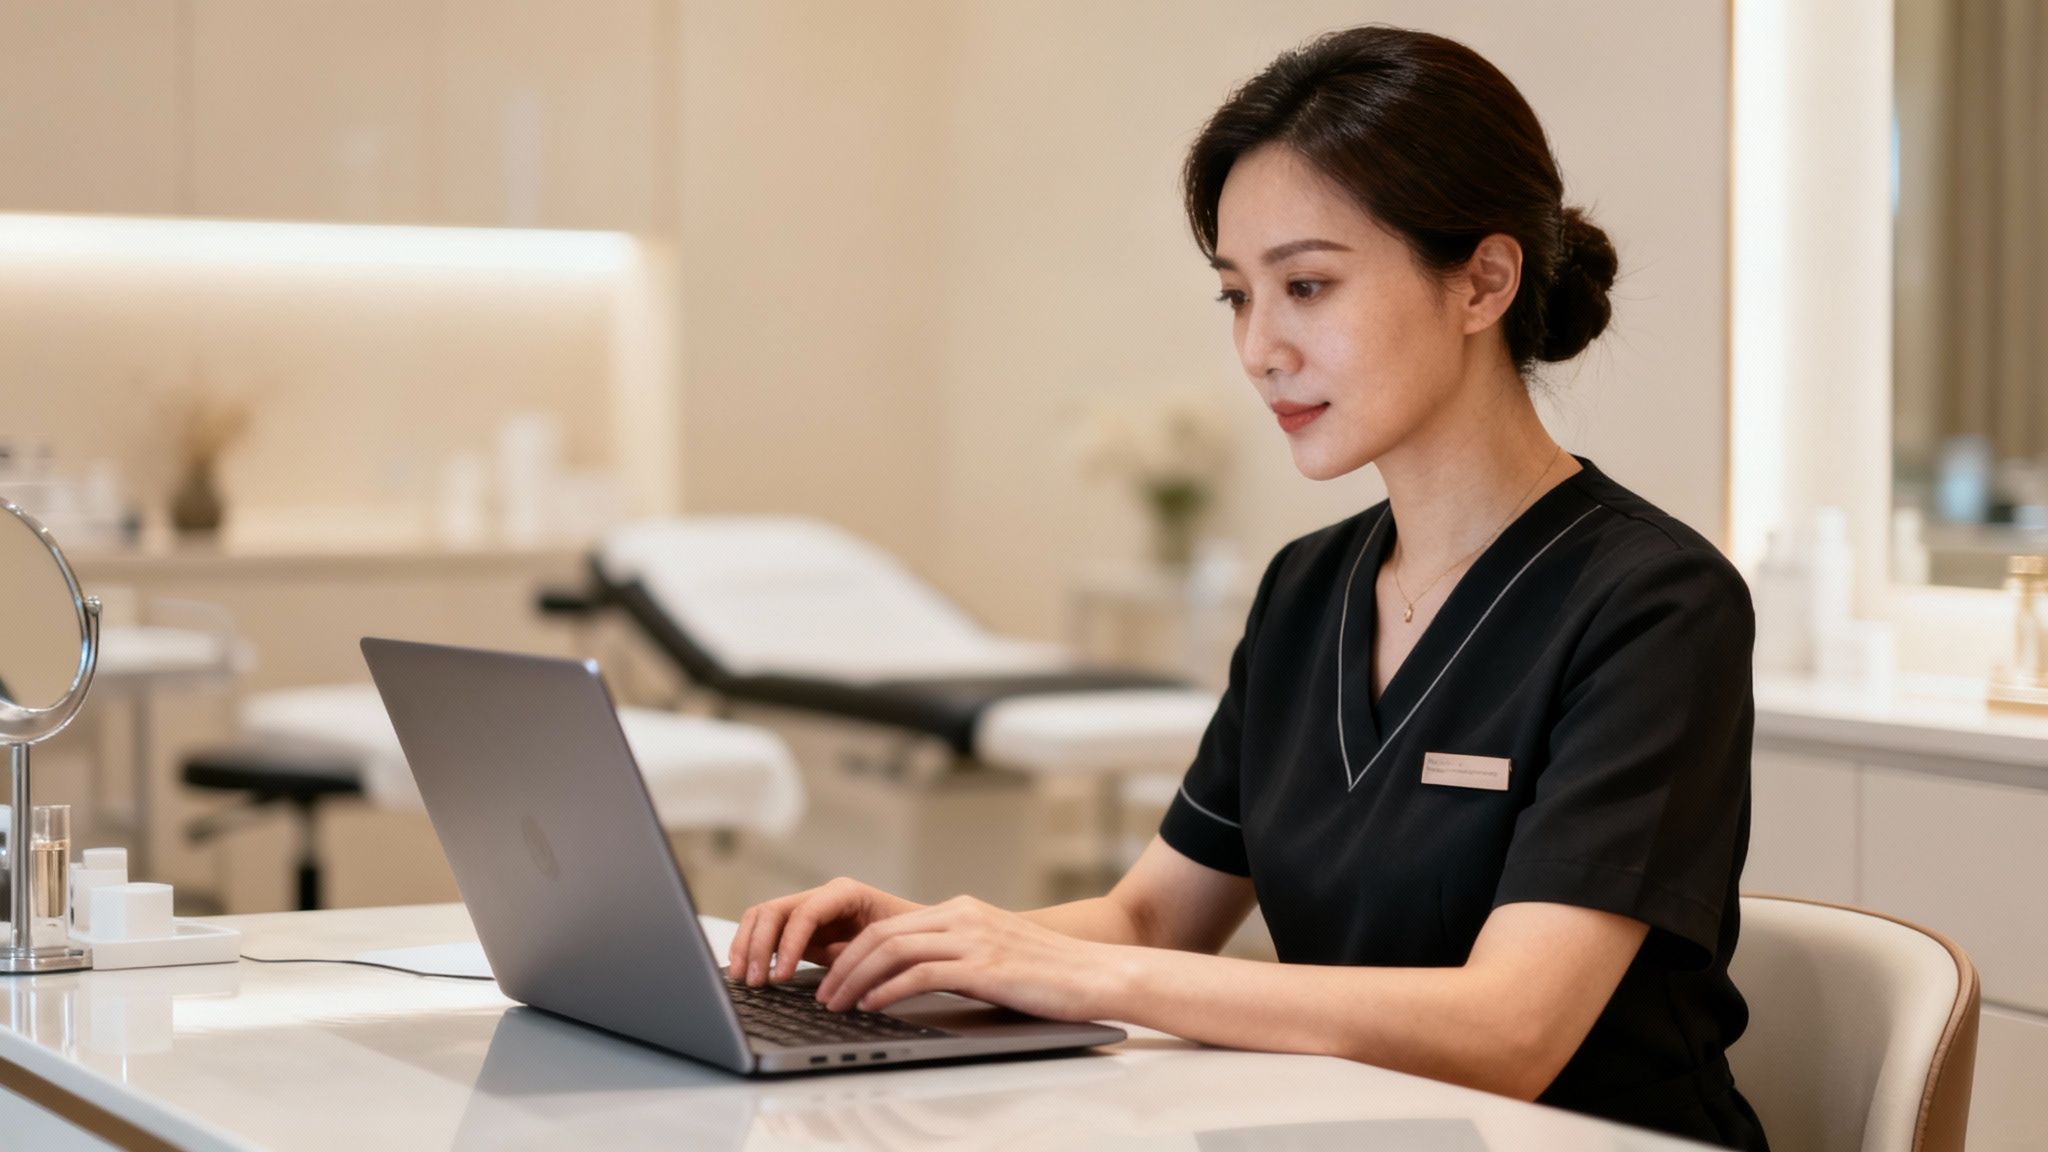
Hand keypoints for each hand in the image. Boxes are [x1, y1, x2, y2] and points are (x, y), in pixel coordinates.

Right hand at [728, 877, 923, 985]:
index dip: (789, 944)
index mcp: (846, 893)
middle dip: (759, 946)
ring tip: (744, 978)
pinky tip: (745, 970)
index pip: (805, 913)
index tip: (782, 976)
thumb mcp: (888, 950)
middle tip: (755, 981)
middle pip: (774, 911)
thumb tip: (834, 987)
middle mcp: (822, 897)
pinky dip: (751, 947)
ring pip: (762, 917)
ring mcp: (807, 910)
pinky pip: (765, 930)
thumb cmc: (908, 940)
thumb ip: (859, 962)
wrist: (918, 937)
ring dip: (747, 946)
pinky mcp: (799, 929)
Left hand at [814, 895, 1124, 1021]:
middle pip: (883, 934)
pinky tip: (871, 1006)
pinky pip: (920, 973)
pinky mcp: (984, 966)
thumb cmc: (1048, 973)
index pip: (891, 926)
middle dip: (844, 966)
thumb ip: (956, 954)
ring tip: (837, 1004)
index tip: (833, 977)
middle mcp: (963, 916)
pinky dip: (887, 990)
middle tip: (823, 994)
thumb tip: (910, 978)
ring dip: (856, 979)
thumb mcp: (993, 952)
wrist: (1096, 974)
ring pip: (893, 950)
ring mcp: (973, 938)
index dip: (853, 952)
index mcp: (962, 910)